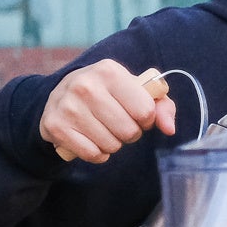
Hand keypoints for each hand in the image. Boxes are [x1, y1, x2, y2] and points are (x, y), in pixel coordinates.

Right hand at [39, 59, 177, 163]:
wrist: (61, 94)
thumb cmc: (109, 93)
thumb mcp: (136, 90)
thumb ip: (161, 106)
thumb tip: (169, 129)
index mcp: (109, 71)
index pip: (146, 110)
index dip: (146, 119)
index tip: (137, 113)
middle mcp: (86, 85)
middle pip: (129, 131)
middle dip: (130, 133)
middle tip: (119, 123)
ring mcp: (68, 106)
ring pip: (111, 145)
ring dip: (113, 144)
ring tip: (103, 129)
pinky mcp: (56, 126)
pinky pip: (93, 155)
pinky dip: (97, 153)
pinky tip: (91, 139)